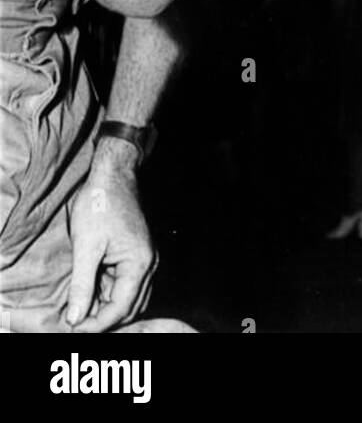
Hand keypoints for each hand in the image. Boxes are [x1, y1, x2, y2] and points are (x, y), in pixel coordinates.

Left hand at [66, 141, 156, 332]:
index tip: (73, 327)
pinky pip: (126, 283)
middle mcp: (148, 264)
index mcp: (139, 263)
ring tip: (81, 307)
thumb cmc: (100, 204)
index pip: (120, 308)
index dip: (96, 324)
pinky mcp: (137, 253)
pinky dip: (109, 291)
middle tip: (75, 321)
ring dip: (107, 306)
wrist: (112, 174)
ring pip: (129, 297)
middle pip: (129, 307)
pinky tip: (91, 289)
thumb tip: (74, 319)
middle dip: (103, 319)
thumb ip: (81, 285)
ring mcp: (145, 258)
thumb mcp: (85, 246)